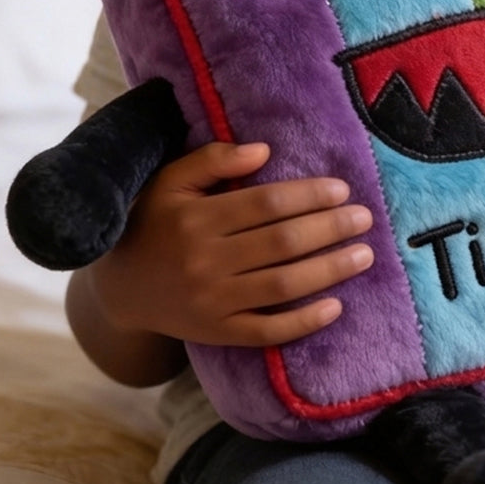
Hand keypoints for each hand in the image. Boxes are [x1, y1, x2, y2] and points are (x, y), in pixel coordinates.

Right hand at [88, 141, 373, 346]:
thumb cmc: (155, 222)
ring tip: (364, 255)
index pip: (267, 204)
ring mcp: (212, 302)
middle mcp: (206, 261)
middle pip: (282, 244)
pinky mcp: (217, 333)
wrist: (120, 288)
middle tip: (365, 218)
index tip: (342, 190)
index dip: (309, 196)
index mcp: (197, 219)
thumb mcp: (171, 181)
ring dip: (329, 271)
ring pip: (282, 286)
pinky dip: (303, 323)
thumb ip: (213, 159)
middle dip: (330, 229)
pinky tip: (335, 307)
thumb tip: (264, 150)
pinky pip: (266, 332)